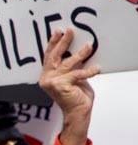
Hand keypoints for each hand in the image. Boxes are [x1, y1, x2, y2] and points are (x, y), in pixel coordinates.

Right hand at [39, 28, 100, 144]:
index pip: (48, 56)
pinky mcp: (61, 86)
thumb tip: (78, 51)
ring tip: (88, 46)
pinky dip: (88, 71)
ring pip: (67, 63)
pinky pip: (77, 74)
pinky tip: (96, 69)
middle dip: (62, 42)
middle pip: (54, 56)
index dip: (53, 43)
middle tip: (70, 31)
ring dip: (79, 54)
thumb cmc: (75, 97)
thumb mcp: (73, 78)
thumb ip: (71, 67)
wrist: (77, 113)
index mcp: (47, 76)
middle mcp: (46, 78)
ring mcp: (52, 82)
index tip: (58, 32)